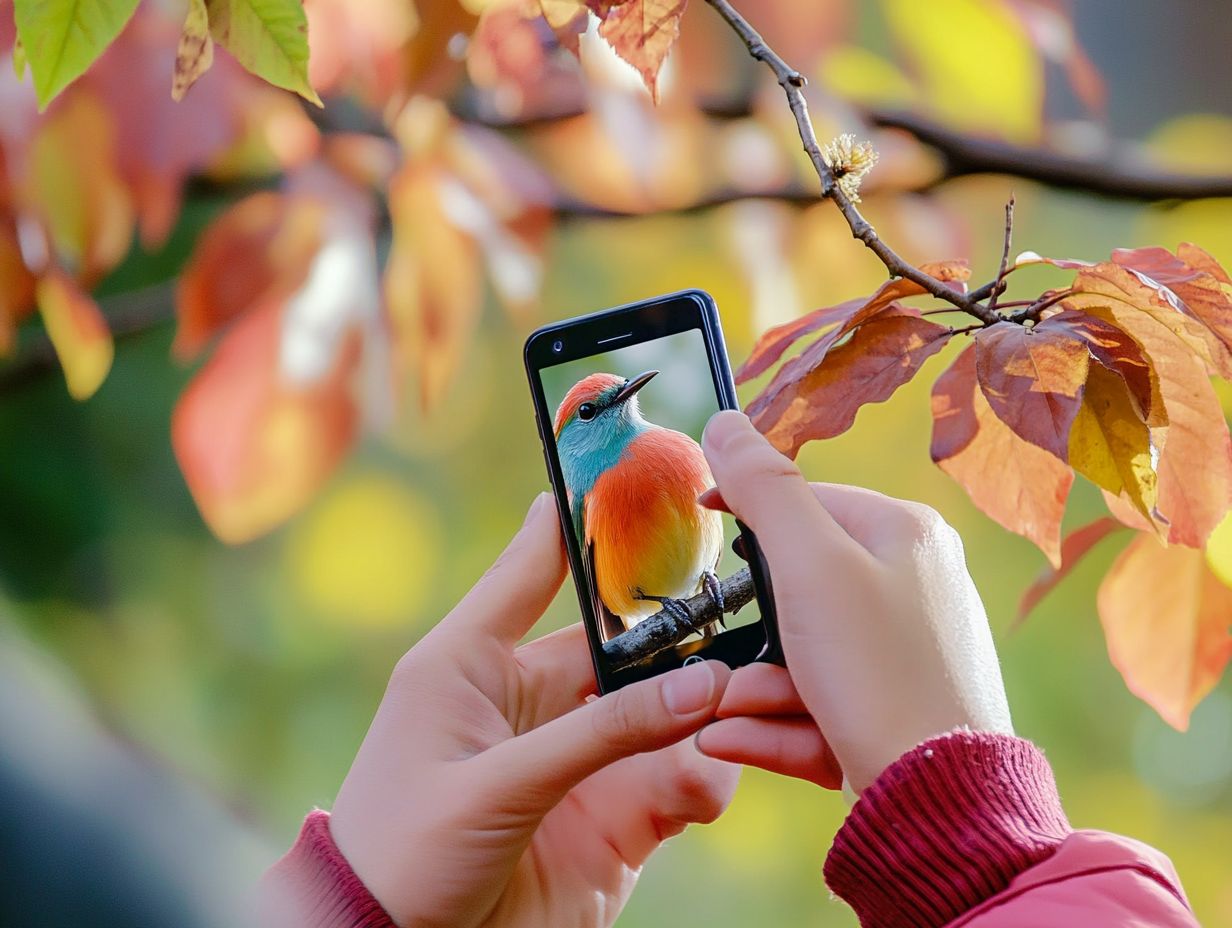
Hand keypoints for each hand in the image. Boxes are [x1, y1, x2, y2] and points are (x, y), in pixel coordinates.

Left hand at [328, 494, 739, 927]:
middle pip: (630, 643)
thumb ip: (602, 731)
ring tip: (743, 711)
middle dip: (690, 633)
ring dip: (708, 709)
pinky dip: (706, 776)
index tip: (646, 462)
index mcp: (479, 661)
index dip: (591, 518)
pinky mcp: (612, 816)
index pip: (542, 566)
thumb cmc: (404, 853)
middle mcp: (536, 698)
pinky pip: (679, 779)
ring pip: (666, 709)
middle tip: (754, 616)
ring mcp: (577, 757)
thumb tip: (703, 680)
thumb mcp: (495, 781)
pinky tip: (706, 787)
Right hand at [694, 411, 1012, 793]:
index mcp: (904, 535)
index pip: (808, 499)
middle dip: (748, 630)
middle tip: (715, 666)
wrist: (938, 803)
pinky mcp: (895, 709)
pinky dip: (774, 722)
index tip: (698, 519)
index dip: (745, 509)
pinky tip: (730, 740)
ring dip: (752, 686)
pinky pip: (819, 702)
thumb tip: (724, 422)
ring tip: (721, 715)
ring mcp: (907, 652)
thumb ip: (763, 489)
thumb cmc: (878, 672)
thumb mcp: (809, 566)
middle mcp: (915, 585)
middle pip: (798, 586)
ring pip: (803, 653)